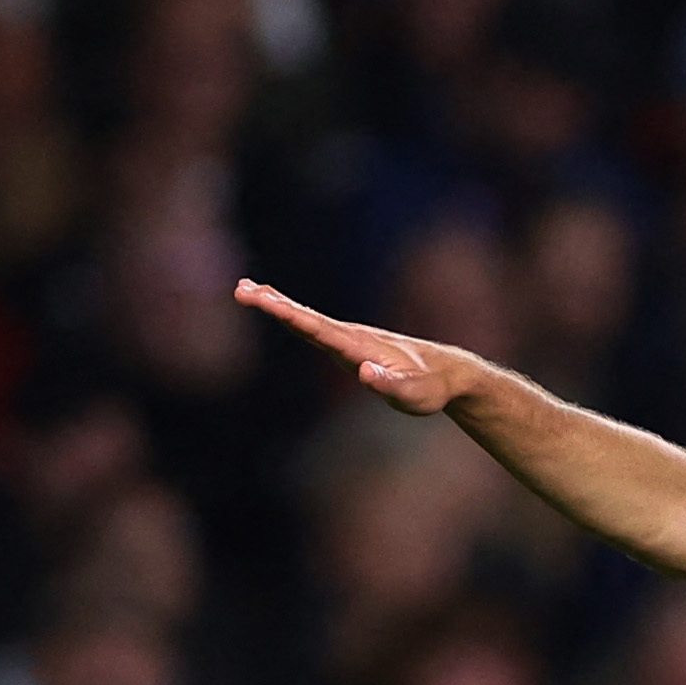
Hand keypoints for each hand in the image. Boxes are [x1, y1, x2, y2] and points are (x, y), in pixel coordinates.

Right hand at [232, 279, 481, 415]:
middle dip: (273, 304)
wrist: (445, 372)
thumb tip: (365, 373)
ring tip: (246, 290)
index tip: (266, 301)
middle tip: (240, 289)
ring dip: (276, 304)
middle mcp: (350, 337)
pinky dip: (291, 315)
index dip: (291, 316)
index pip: (319, 329)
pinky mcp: (348, 346)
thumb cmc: (431, 388)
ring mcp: (348, 340)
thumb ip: (391, 386)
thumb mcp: (415, 395)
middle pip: (306, 319)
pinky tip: (278, 307)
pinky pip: (313, 326)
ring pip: (307, 319)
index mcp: (360, 347)